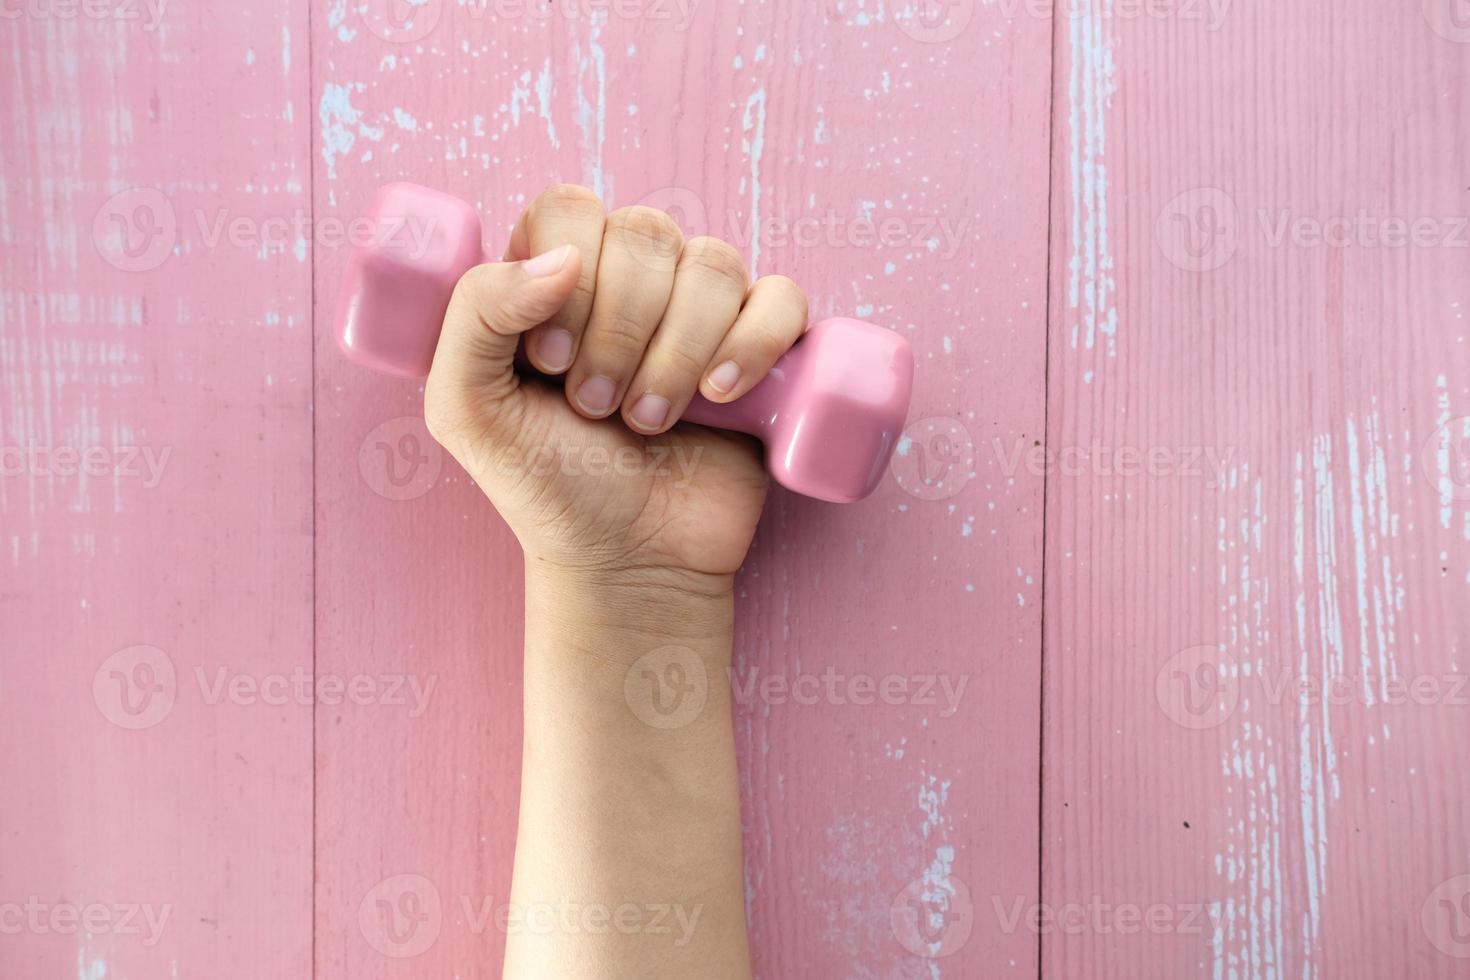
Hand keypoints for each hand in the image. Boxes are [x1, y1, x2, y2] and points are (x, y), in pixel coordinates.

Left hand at [423, 184, 807, 586]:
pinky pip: (782, 299)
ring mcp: (702, 311)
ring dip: (677, 350)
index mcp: (556, 274)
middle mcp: (632, 280)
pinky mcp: (764, 349)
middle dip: (619, 330)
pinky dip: (754, 340)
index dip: (566, 276)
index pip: (570, 209)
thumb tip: (563, 257)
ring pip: (714, 264)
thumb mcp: (467, 410)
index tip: (552, 362)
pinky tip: (720, 394)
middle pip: (645, 233)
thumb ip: (475, 315)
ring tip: (650, 420)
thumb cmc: (545, 486)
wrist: (626, 560)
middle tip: (597, 407)